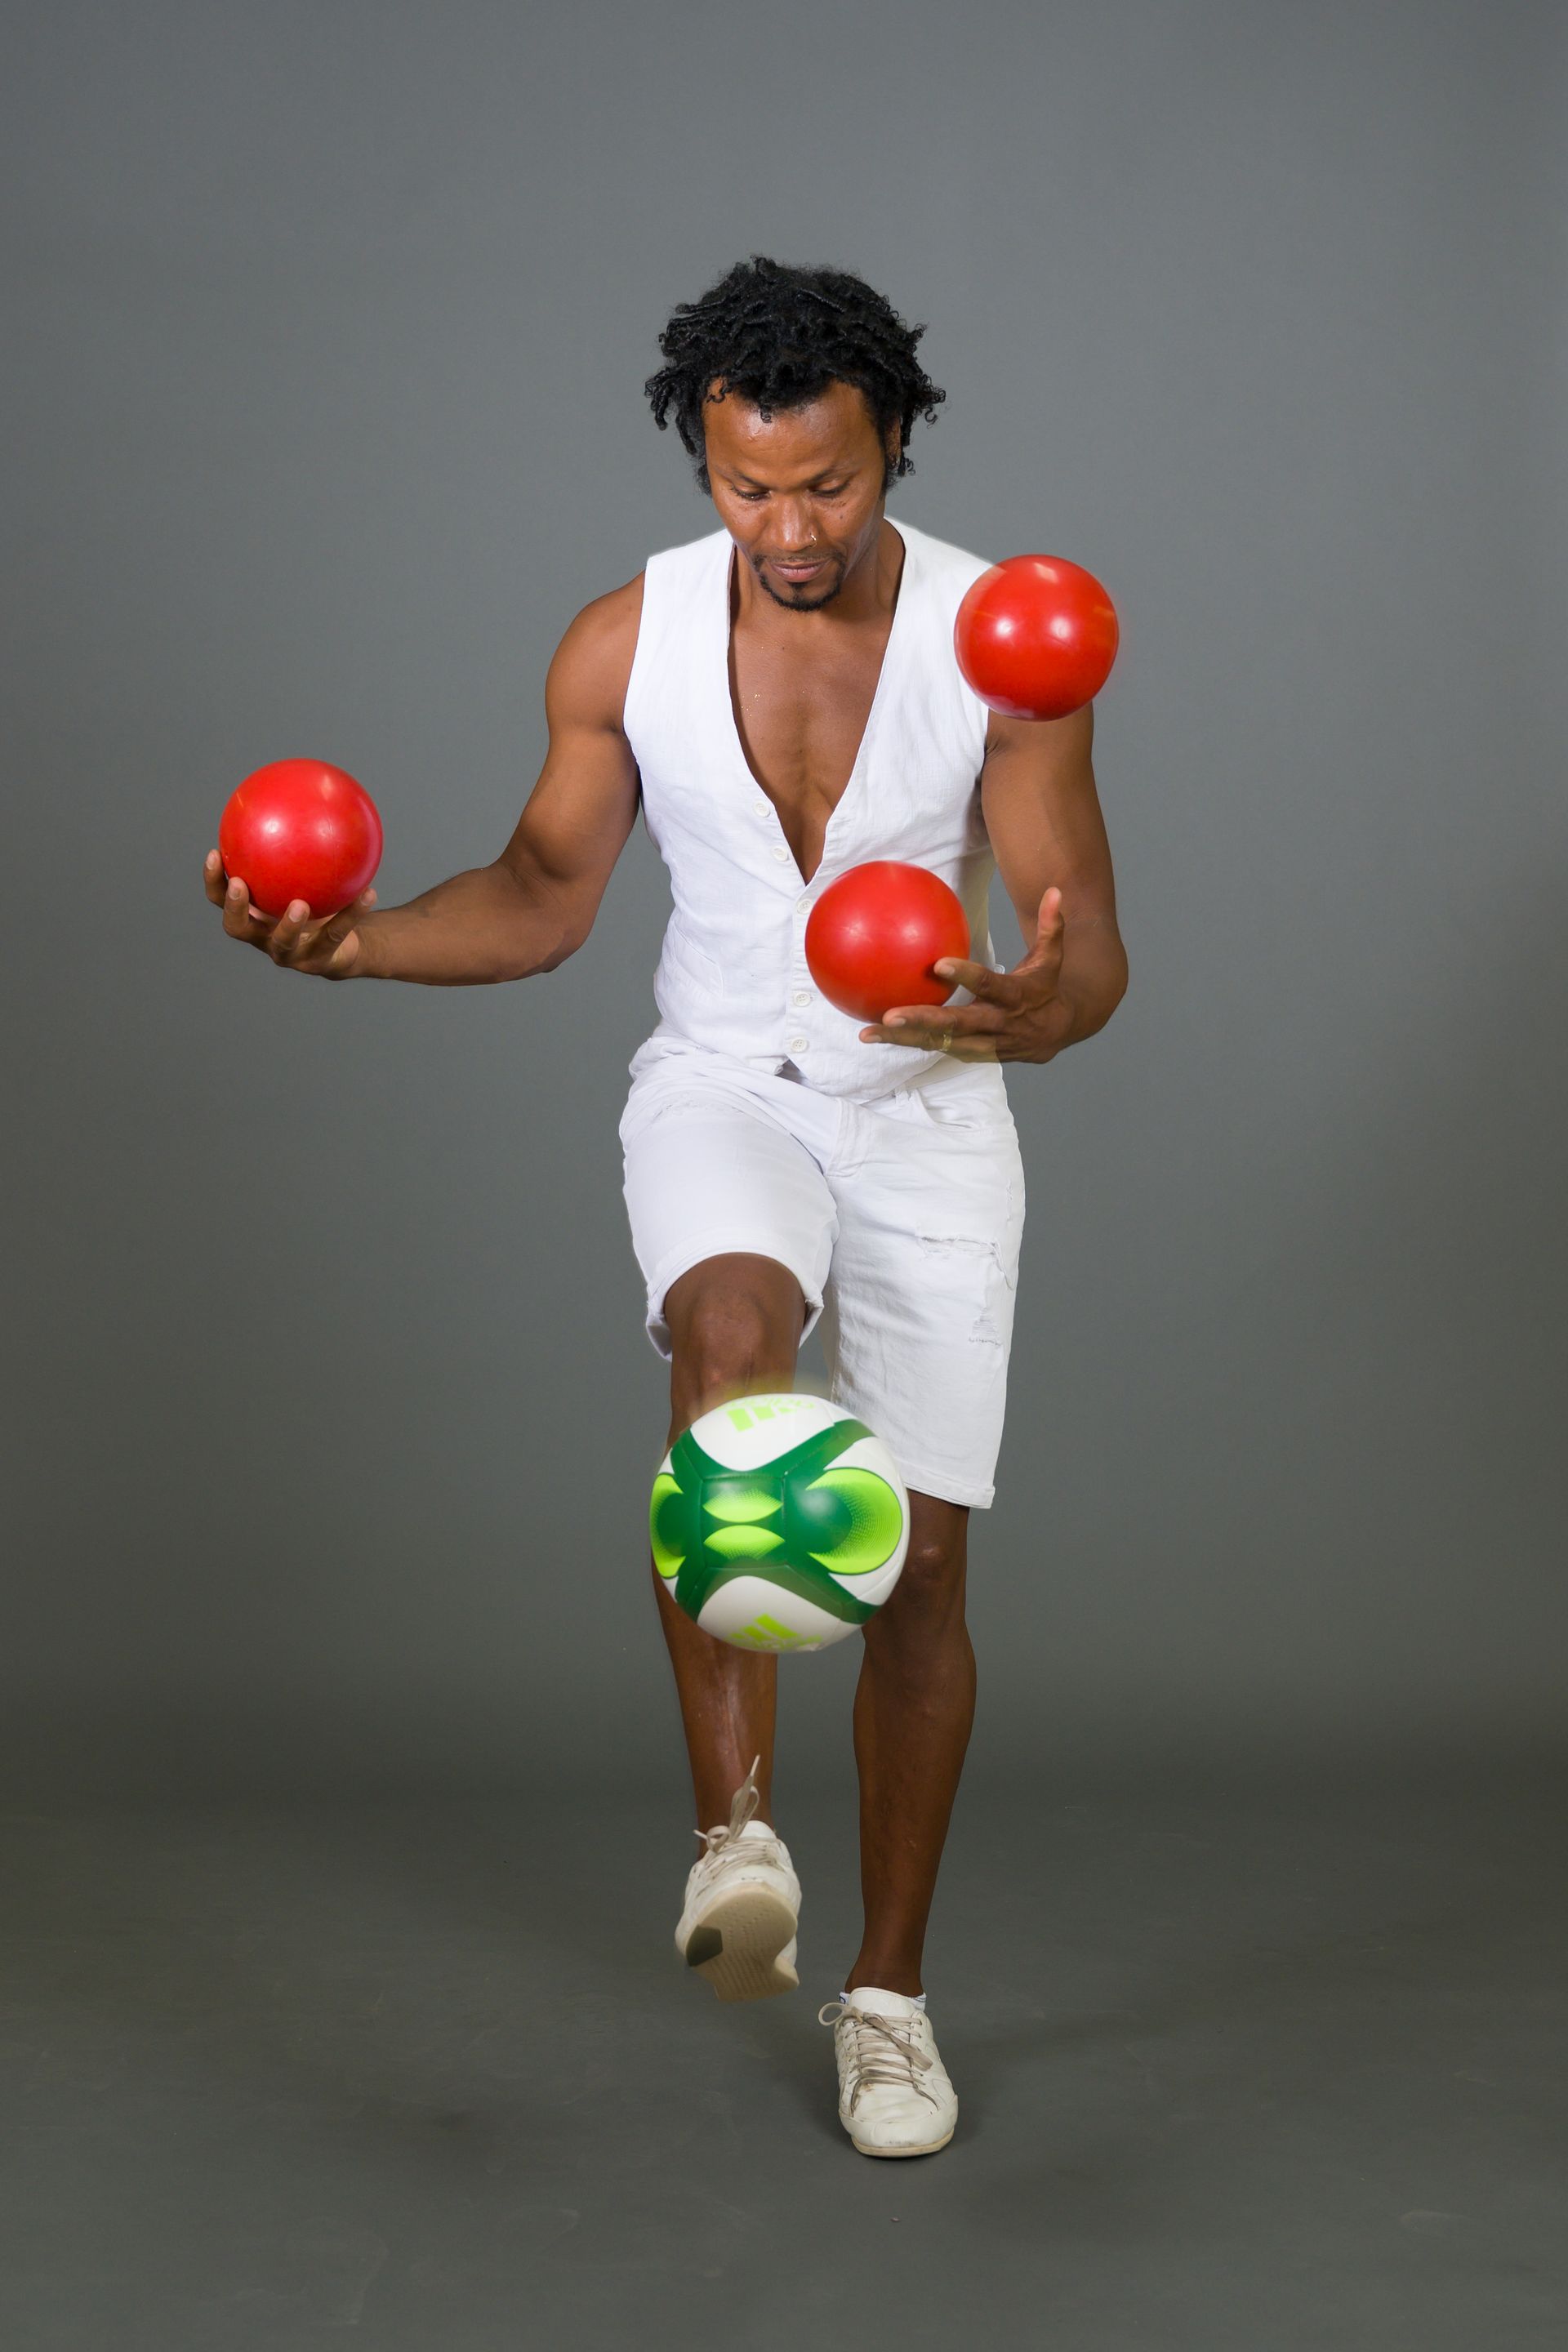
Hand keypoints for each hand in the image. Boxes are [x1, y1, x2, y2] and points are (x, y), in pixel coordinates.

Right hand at [203, 850, 375, 977]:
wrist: (343, 945)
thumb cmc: (317, 901)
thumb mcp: (304, 874)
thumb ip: (296, 846)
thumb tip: (303, 792)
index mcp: (253, 915)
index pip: (221, 898)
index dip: (213, 879)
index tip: (216, 852)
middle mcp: (264, 937)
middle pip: (238, 928)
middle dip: (235, 908)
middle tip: (239, 885)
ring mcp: (290, 954)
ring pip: (284, 942)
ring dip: (289, 923)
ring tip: (300, 904)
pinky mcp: (320, 962)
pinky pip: (337, 933)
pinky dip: (353, 913)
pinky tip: (369, 892)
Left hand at [858, 885, 1072, 1062]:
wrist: (1060, 1031)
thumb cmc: (1046, 986)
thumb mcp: (1052, 957)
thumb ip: (1051, 925)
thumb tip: (1056, 890)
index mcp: (1015, 996)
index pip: (988, 984)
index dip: (965, 976)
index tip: (938, 965)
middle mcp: (998, 1024)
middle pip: (957, 1024)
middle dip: (923, 1021)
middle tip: (890, 1015)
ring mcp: (984, 1044)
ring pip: (941, 1043)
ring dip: (904, 1040)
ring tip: (869, 1033)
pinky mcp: (973, 1054)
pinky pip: (937, 1049)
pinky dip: (908, 1044)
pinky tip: (877, 1036)